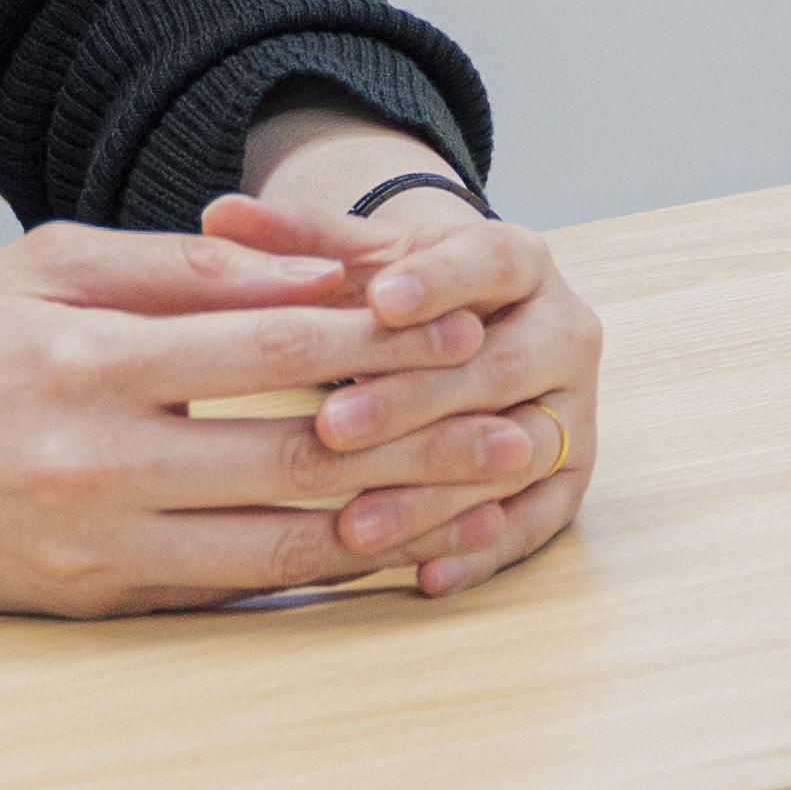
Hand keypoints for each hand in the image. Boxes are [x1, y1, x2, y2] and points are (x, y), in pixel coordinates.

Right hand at [0, 216, 555, 617]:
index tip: (467, 313)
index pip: (271, 344)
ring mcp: (94, 548)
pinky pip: (235, 587)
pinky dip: (321, 566)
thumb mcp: (43, 265)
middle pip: (298, 453)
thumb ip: (183, 267)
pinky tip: (394, 543)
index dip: (381, 332)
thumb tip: (317, 269)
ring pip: (282, 540)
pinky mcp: (94, 605)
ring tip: (485, 494)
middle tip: (520, 420)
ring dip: (398, 518)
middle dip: (422, 437)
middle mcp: (92, 464)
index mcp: (82, 357)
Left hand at [191, 119, 609, 604]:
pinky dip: (481, 552)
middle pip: (499, 368)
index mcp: (521, 260)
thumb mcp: (362, 260)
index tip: (379, 302)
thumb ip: (299, 240)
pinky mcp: (571, 478)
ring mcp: (573, 409)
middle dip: (413, 403)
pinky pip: (535, 523)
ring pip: (516, 453)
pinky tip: (424, 577)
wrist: (478, 334)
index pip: (490, 262)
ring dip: (436, 494)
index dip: (439, 284)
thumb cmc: (405, 298)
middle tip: (330, 429)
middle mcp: (563, 332)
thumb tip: (217, 213)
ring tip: (354, 526)